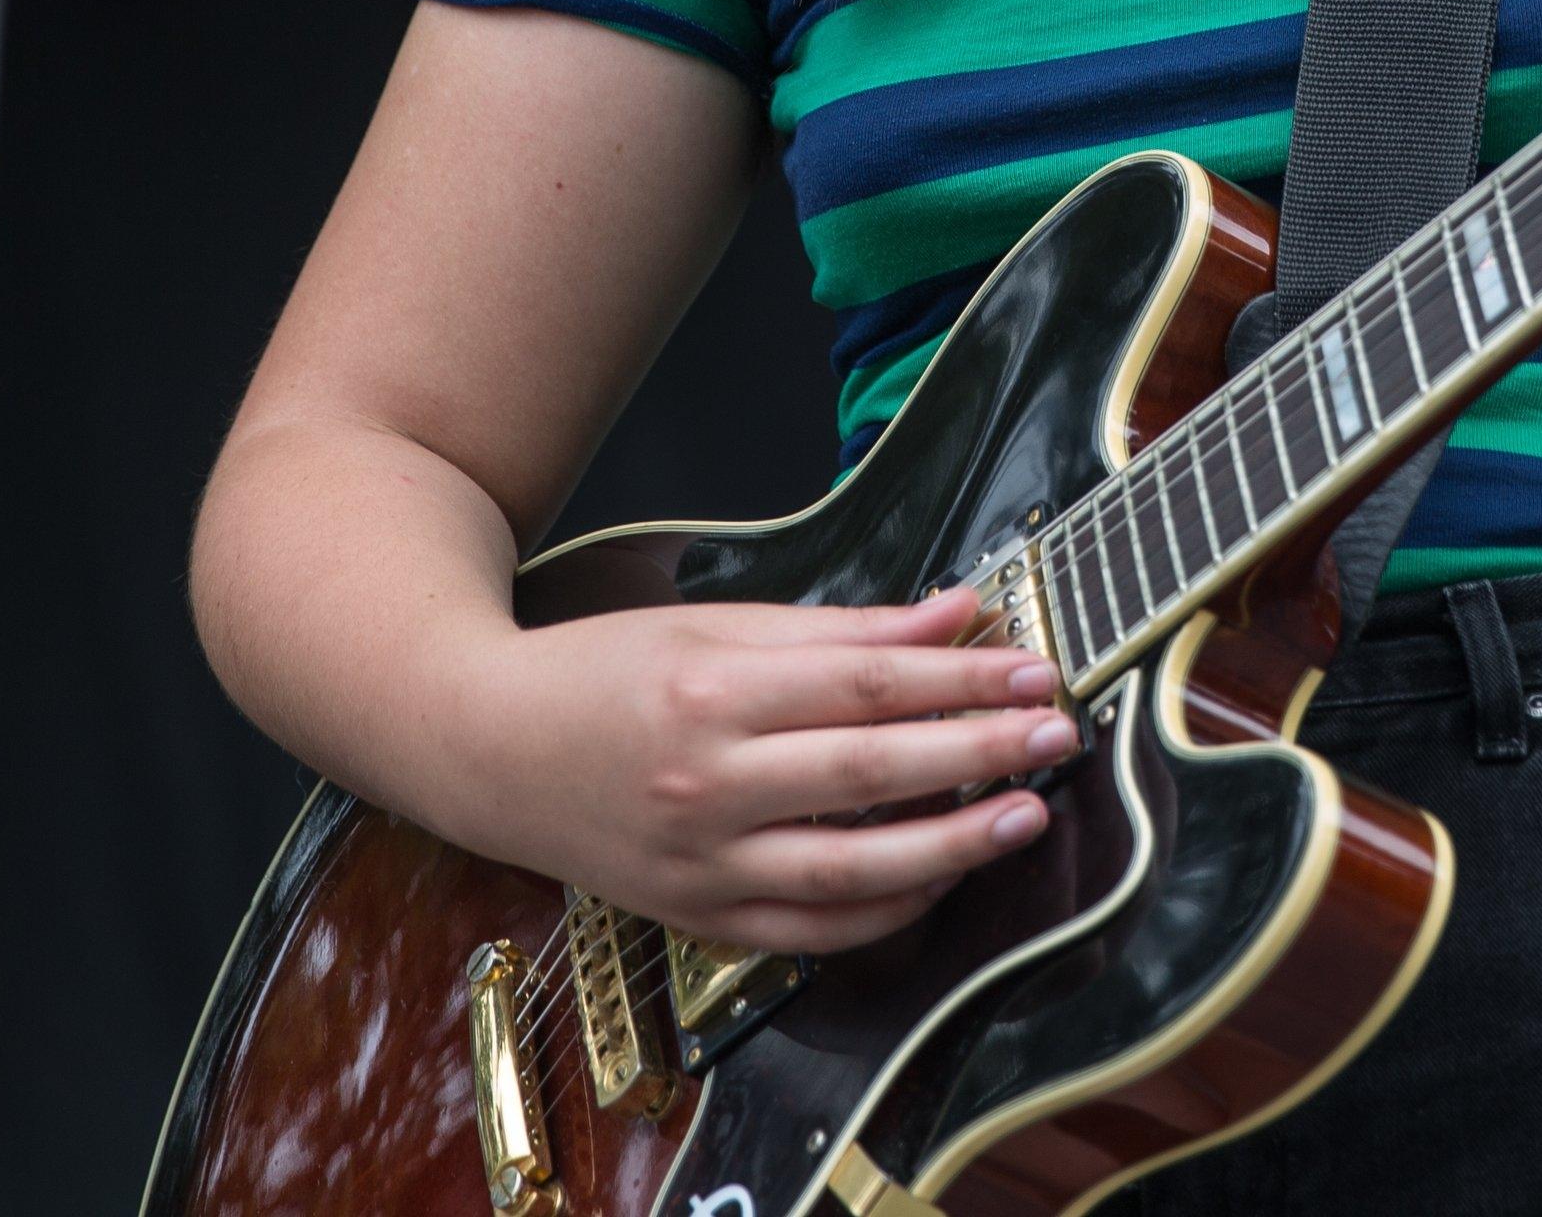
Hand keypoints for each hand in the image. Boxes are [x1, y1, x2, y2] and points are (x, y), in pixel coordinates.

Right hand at [438, 588, 1073, 950]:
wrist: (487, 749)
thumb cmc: (603, 674)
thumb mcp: (717, 627)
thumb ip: (843, 630)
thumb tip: (954, 614)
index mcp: (711, 693)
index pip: (865, 686)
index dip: (960, 680)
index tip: (1032, 670)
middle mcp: (706, 784)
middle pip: (871, 771)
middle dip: (978, 753)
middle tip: (1055, 734)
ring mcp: (701, 864)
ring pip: (851, 868)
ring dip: (953, 844)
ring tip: (1024, 815)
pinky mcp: (698, 918)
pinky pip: (813, 928)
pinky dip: (886, 908)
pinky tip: (941, 874)